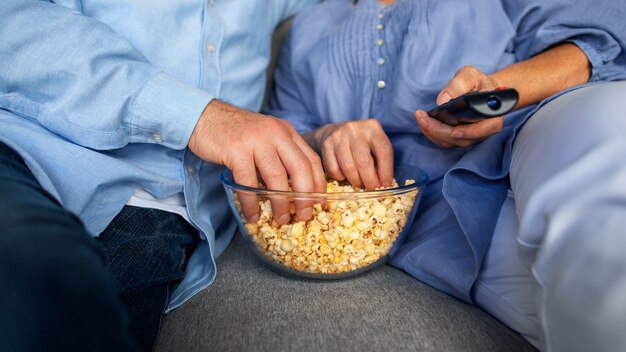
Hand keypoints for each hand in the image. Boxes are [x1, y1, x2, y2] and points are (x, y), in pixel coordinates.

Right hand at [188, 100, 326, 223]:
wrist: (205, 116)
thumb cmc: (235, 132)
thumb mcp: (265, 137)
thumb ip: (280, 154)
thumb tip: (293, 188)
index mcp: (286, 132)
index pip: (310, 159)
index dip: (318, 183)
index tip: (319, 202)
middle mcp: (275, 134)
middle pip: (299, 168)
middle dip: (305, 196)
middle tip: (304, 216)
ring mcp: (256, 141)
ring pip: (276, 177)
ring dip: (280, 203)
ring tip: (280, 219)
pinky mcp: (236, 150)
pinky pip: (248, 182)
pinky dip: (252, 202)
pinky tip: (253, 215)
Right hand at [305, 119, 393, 189]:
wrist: (332, 132)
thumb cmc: (359, 143)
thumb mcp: (374, 144)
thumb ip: (380, 160)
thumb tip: (383, 184)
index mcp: (373, 128)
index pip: (384, 151)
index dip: (386, 171)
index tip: (385, 185)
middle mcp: (355, 130)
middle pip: (364, 161)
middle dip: (369, 180)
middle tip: (371, 189)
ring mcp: (339, 136)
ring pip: (348, 166)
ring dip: (355, 180)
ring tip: (359, 184)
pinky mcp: (326, 145)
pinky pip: (333, 168)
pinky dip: (340, 176)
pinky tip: (344, 175)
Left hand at [414, 66, 503, 147]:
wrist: (480, 89)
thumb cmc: (478, 82)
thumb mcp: (471, 75)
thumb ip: (459, 83)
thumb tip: (443, 99)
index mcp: (493, 115)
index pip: (485, 128)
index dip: (470, 132)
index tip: (454, 131)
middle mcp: (484, 129)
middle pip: (463, 138)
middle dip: (440, 131)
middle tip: (422, 118)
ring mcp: (472, 136)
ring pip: (452, 142)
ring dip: (433, 133)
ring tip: (420, 118)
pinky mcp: (460, 137)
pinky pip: (445, 141)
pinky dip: (432, 133)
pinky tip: (423, 122)